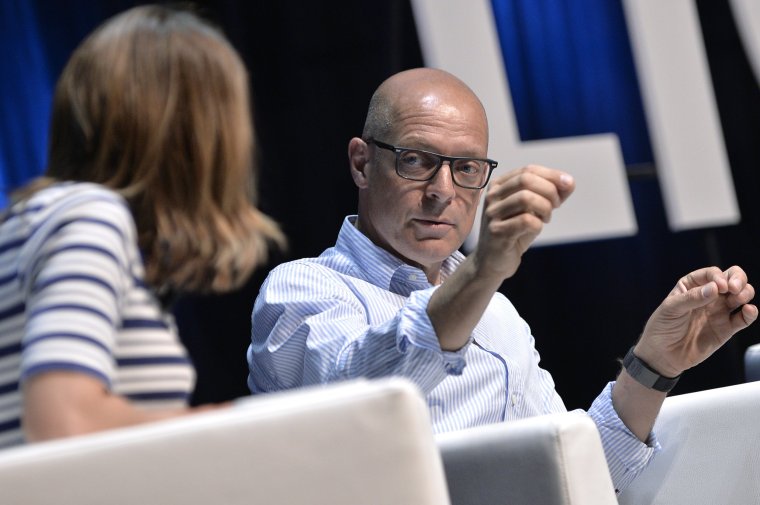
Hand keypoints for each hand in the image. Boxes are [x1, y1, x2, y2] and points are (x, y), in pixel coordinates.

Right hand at [474, 165, 573, 279]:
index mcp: (499, 185)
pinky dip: (538, 224)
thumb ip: (549, 194)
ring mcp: (492, 214)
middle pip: (526, 179)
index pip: (528, 169)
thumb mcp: (532, 209)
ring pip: (525, 198)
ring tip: (546, 217)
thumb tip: (568, 182)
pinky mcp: (496, 232)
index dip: (553, 175)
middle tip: (556, 205)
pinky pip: (526, 221)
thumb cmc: (514, 232)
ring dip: (545, 207)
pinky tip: (536, 228)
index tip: (568, 186)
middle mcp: (492, 196)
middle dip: (550, 191)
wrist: (493, 261)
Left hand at [635, 266, 756, 377]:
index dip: (718, 277)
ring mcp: (719, 311)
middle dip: (738, 279)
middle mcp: (709, 295)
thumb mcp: (671, 308)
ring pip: (741, 295)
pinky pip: (743, 318)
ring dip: (746, 293)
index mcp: (692, 285)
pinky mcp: (727, 328)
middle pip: (732, 279)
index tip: (719, 287)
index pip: (712, 274)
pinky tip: (749, 310)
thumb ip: (692, 298)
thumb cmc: (662, 327)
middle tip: (734, 289)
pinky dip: (750, 313)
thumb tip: (715, 288)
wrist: (663, 354)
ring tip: (739, 299)